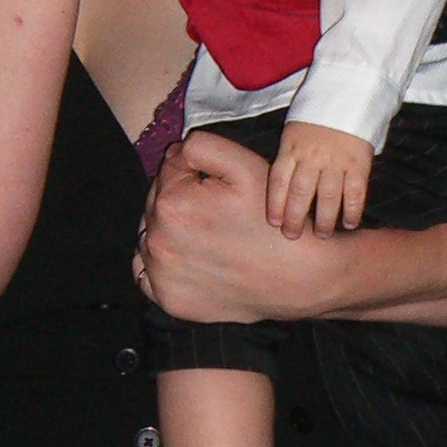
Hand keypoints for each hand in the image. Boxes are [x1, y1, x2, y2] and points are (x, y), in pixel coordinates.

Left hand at [136, 130, 331, 323]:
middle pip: (156, 203)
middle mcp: (157, 243)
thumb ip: (201, 146)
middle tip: (215, 212)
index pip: (168, 170)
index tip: (217, 187)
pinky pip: (148, 274)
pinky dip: (162, 264)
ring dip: (168, 230)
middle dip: (179, 200)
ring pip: (150, 236)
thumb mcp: (245, 164)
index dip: (194, 172)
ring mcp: (161, 276)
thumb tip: (175, 154)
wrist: (298, 277)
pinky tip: (190, 258)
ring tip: (204, 235)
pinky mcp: (169, 300)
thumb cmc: (272, 220)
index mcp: (171, 205)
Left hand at [266, 120, 373, 237]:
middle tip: (293, 237)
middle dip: (295, 218)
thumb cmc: (317, 113)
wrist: (350, 91)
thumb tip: (282, 189)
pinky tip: (349, 223)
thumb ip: (289, 156)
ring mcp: (337, 160)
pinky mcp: (359, 162)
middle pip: (301, 192)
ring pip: (328, 196)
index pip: (279, 179)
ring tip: (322, 236)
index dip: (275, 203)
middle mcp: (312, 156)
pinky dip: (352, 210)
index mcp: (292, 146)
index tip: (274, 223)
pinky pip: (355, 191)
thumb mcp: (294, 129)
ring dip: (324, 220)